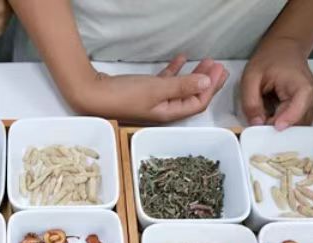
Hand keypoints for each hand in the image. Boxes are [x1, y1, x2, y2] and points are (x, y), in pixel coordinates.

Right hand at [69, 55, 227, 123]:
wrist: (93, 95)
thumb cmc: (123, 96)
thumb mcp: (156, 89)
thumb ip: (182, 86)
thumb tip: (206, 82)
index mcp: (168, 114)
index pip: (197, 102)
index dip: (211, 87)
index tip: (219, 70)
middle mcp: (163, 110)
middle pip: (192, 96)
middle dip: (207, 81)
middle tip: (218, 66)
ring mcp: (154, 101)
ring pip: (180, 88)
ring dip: (193, 75)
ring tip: (205, 61)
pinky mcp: (144, 92)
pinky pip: (166, 82)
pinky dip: (175, 71)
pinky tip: (180, 59)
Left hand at [241, 39, 312, 129]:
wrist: (285, 47)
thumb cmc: (270, 58)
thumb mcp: (252, 77)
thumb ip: (251, 101)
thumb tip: (256, 124)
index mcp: (301, 88)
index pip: (298, 110)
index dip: (284, 121)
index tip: (270, 126)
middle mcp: (310, 99)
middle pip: (298, 123)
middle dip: (279, 129)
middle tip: (260, 131)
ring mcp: (307, 105)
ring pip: (296, 126)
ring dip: (280, 129)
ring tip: (263, 125)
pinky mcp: (302, 108)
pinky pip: (293, 122)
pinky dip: (281, 125)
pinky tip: (268, 122)